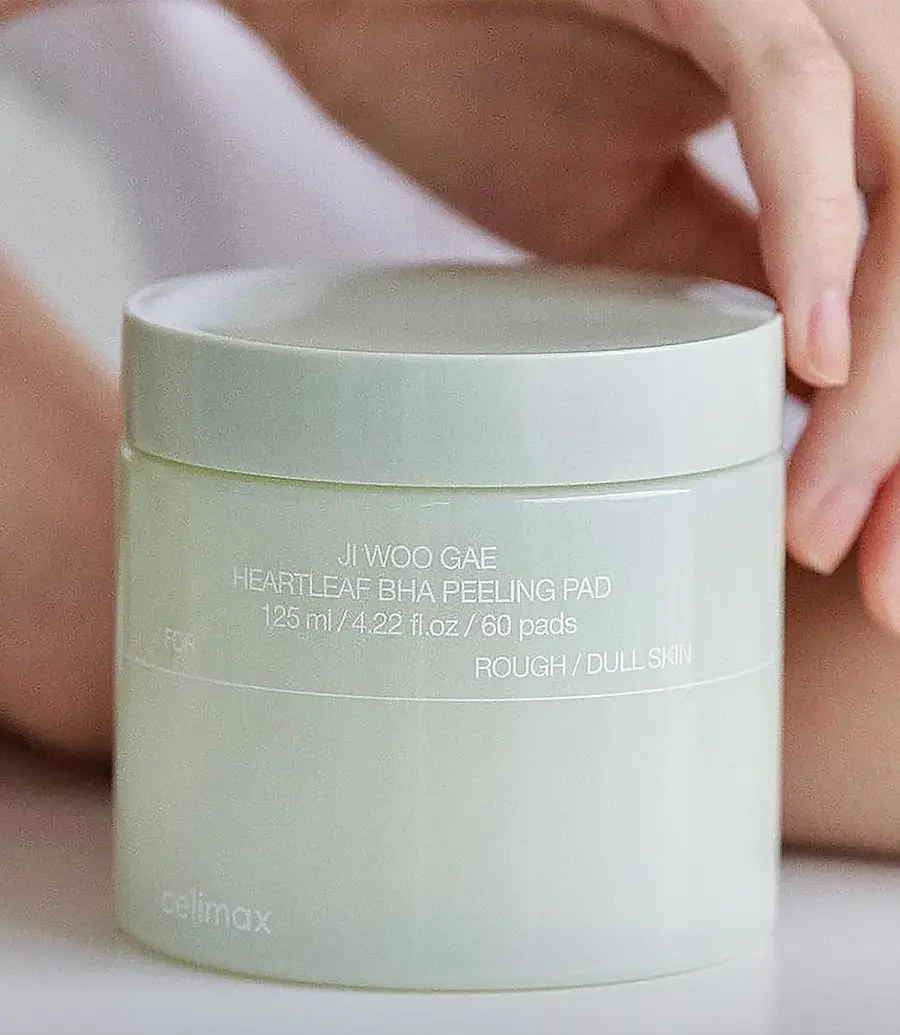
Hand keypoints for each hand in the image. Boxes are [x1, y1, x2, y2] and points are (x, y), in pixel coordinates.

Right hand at [224, 0, 899, 631]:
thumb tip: (788, 396)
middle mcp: (832, 58)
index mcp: (819, 121)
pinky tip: (809, 360)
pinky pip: (786, 98)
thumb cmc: (465, 70)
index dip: (898, 437)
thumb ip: (716, 284)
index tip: (868, 556)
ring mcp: (779, 7)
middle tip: (870, 577)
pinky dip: (813, 231)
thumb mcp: (617, 215)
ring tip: (819, 512)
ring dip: (884, 379)